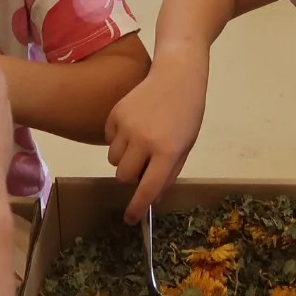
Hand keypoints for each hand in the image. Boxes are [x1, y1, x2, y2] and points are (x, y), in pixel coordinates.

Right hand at [104, 57, 207, 223]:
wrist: (177, 76)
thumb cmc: (187, 114)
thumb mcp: (185, 147)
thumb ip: (169, 173)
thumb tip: (151, 197)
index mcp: (167, 152)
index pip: (148, 189)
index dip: (137, 208)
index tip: (130, 219)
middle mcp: (144, 141)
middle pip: (124, 176)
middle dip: (132, 176)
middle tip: (144, 163)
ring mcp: (127, 126)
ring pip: (114, 160)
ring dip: (124, 158)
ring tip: (139, 141)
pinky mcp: (115, 114)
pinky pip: (108, 139)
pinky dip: (117, 139)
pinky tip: (133, 125)